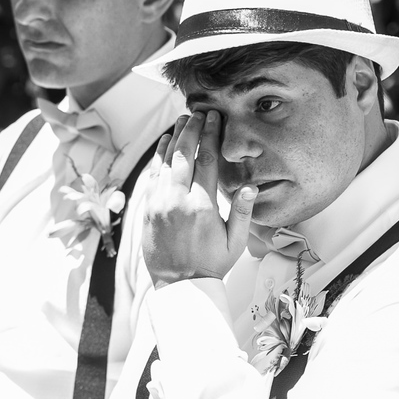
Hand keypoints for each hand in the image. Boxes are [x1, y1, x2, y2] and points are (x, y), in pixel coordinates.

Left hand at [143, 110, 255, 288]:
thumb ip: (242, 211)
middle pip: (183, 154)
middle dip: (191, 129)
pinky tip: (164, 145)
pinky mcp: (147, 209)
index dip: (210, 135)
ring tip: (181, 121)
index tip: (215, 119)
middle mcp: (177, 200)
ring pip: (164, 162)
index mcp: (201, 206)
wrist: (179, 286)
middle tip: (198, 112)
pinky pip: (151, 176)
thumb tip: (250, 186)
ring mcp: (158, 204)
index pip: (206, 160)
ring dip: (173, 138)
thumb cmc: (211, 264)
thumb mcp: (236, 241)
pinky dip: (158, 157)